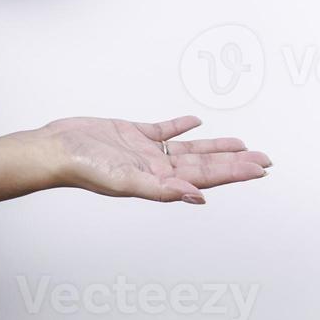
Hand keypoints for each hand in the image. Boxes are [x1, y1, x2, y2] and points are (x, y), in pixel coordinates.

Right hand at [31, 114, 271, 203]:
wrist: (55, 150)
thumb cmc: (83, 170)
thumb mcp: (126, 182)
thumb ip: (162, 190)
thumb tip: (198, 198)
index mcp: (159, 180)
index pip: (207, 177)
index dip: (235, 172)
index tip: (260, 169)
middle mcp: (157, 167)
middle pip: (206, 164)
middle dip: (235, 162)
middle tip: (264, 159)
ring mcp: (145, 150)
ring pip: (189, 149)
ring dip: (215, 147)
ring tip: (241, 144)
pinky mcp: (131, 133)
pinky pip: (163, 129)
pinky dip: (180, 126)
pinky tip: (194, 122)